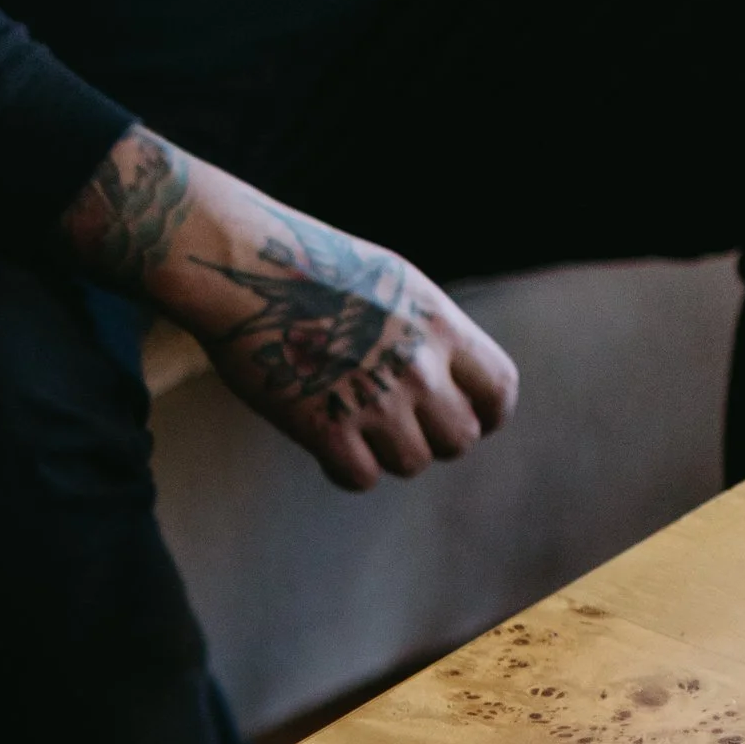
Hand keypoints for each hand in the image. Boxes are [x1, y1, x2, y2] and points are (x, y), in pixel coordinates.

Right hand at [63, 129, 516, 491]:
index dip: (488, 413)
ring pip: (412, 463)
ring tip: (358, 429)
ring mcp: (374, 399)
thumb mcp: (393, 283)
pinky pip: (361, 477)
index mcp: (439, 324)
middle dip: (433, 438)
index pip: (498, 389)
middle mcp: (417, 365)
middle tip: (399, 425)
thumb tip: (448, 375)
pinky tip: (327, 445)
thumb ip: (429, 331)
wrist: (246, 267)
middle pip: (459, 438)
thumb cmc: (310, 266)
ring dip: (388, 455)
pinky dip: (347, 469)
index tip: (471, 419)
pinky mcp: (325, 427)